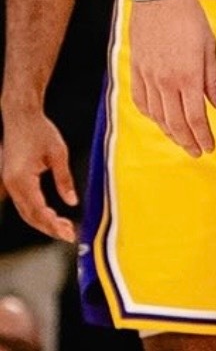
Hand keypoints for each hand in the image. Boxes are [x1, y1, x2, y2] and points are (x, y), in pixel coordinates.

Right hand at [0, 111, 78, 241]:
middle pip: (30, 216)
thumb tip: (73, 202)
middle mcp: (12, 183)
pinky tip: (51, 216)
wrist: (20, 115)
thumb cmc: (40, 130)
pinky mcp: (11, 179)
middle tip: (69, 235)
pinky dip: (36, 212)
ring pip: (25, 211)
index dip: (53, 224)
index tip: (70, 233)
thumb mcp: (58, 153)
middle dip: (49, 228)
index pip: (38, 210)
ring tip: (63, 228)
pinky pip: (23, 202)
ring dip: (43, 222)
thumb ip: (64, 180)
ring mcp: (9, 182)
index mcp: (22, 178)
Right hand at [130, 0, 215, 156]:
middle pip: (175, 123)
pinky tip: (159, 119)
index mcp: (188, 76)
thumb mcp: (210, 48)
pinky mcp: (136, 68)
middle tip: (197, 151)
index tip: (210, 148)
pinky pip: (141, 100)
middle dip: (187, 141)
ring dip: (170, 132)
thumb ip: (213, 81)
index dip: (203, 137)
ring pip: (157, 115)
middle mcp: (166, 80)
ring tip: (181, 140)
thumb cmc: (190, 19)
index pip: (195, 118)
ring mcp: (148, 75)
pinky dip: (150, 115)